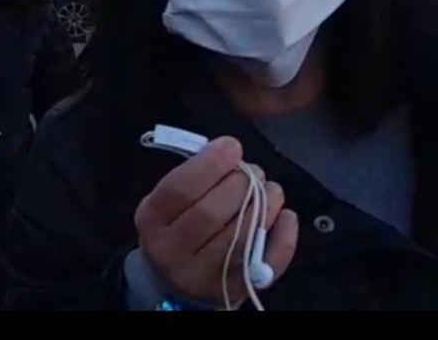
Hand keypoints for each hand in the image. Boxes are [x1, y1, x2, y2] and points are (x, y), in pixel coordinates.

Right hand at [134, 137, 298, 306]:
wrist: (174, 278)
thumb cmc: (175, 225)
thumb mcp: (168, 200)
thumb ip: (192, 177)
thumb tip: (229, 153)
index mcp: (152, 221)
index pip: (181, 189)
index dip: (210, 164)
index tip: (231, 146)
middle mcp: (172, 252)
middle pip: (212, 213)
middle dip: (241, 183)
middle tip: (253, 171)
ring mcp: (203, 276)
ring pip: (242, 237)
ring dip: (265, 204)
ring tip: (271, 189)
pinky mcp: (233, 291)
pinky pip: (265, 263)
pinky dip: (283, 237)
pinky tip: (286, 215)